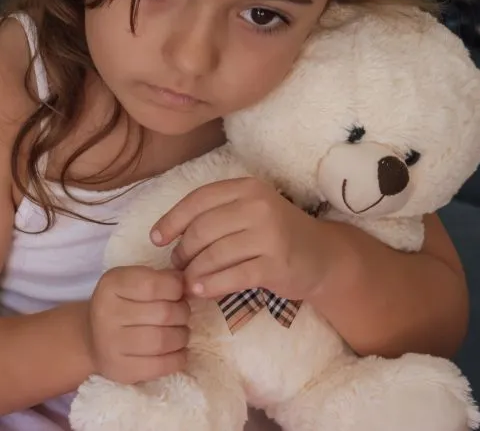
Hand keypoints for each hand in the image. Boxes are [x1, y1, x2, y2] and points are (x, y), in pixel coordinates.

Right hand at [87, 266, 190, 383]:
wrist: (93, 338)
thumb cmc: (121, 304)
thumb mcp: (132, 281)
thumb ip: (159, 279)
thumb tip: (189, 285)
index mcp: (111, 285)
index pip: (154, 284)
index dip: (176, 288)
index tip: (178, 292)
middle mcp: (107, 314)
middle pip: (164, 313)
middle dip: (183, 313)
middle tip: (182, 314)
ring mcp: (111, 345)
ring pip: (164, 341)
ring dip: (182, 336)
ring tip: (180, 332)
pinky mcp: (121, 370)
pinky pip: (161, 366)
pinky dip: (178, 358)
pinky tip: (177, 351)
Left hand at [150, 177, 335, 299]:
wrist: (323, 257)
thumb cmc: (276, 235)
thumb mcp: (248, 213)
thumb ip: (214, 216)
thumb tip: (166, 235)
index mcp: (246, 188)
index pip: (197, 200)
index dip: (171, 220)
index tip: (156, 239)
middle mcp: (258, 206)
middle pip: (201, 229)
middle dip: (182, 251)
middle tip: (177, 266)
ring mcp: (269, 234)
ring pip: (213, 255)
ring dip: (193, 272)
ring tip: (187, 282)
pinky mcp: (275, 264)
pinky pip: (231, 276)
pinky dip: (210, 286)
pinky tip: (200, 292)